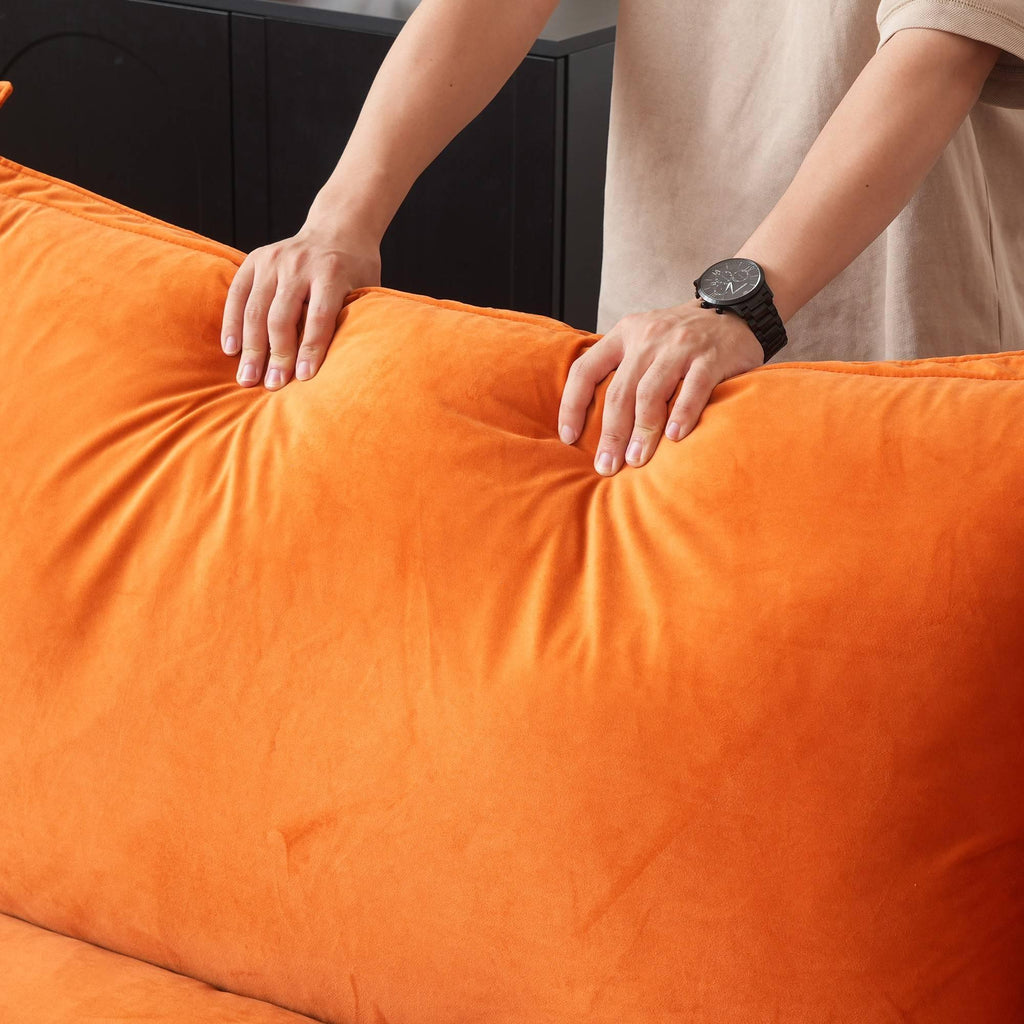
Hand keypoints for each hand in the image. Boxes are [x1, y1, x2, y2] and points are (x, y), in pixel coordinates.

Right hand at [220, 221, 381, 388]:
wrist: (338, 229)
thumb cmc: (356, 270)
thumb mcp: (365, 289)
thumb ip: (351, 317)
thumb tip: (341, 365)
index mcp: (331, 272)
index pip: (318, 316)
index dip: (311, 349)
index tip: (303, 378)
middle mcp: (299, 264)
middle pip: (282, 316)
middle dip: (276, 355)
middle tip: (271, 386)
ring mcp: (273, 260)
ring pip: (255, 309)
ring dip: (251, 348)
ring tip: (247, 378)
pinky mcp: (255, 259)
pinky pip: (237, 294)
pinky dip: (232, 323)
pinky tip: (231, 350)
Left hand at [557, 298, 766, 474]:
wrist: (734, 310)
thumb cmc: (681, 339)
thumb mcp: (644, 339)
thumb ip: (622, 369)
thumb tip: (590, 422)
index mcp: (624, 334)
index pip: (586, 370)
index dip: (572, 405)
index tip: (569, 438)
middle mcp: (647, 337)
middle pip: (619, 392)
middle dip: (611, 434)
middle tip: (607, 466)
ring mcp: (680, 346)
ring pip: (650, 393)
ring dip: (642, 432)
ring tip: (637, 460)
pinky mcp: (711, 357)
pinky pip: (693, 389)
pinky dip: (682, 415)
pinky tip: (675, 438)